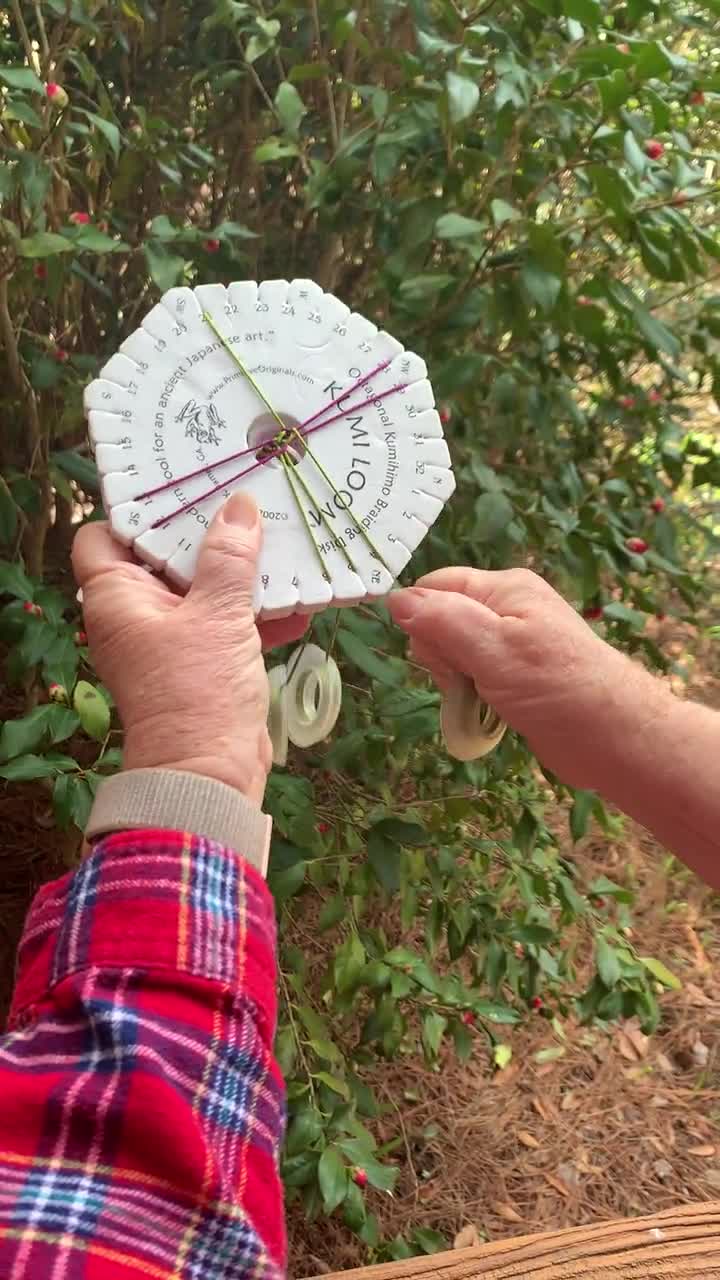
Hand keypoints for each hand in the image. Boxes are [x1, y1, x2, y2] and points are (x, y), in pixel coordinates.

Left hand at [72, 493, 307, 803]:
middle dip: (206, 534)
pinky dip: (255, 615)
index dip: (139, 511)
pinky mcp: (199, 665)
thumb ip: (229, 557)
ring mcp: (167, 642)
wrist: (211, 775)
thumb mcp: (218, 615)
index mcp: (116, 598)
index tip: (184, 486)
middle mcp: (135, 616)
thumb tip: (239, 506)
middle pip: (163, 557)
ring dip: (240, 575)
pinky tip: (301, 602)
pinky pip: (224, 625)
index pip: (104, 536)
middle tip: (244, 501)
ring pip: (201, 591)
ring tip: (282, 544)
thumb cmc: (197, 690)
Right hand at [387, 566, 659, 789]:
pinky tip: (486, 709)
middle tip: (465, 679)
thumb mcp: (492, 648)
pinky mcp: (517, 677)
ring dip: (454, 679)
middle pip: (441, 620)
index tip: (433, 654)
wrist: (615, 738)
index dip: (421, 617)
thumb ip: (442, 621)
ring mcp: (514, 644)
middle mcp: (509, 609)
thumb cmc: (555, 687)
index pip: (436, 586)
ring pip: (454, 653)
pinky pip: (473, 676)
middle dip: (439, 654)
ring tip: (480, 697)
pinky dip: (471, 693)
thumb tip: (394, 598)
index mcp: (505, 588)